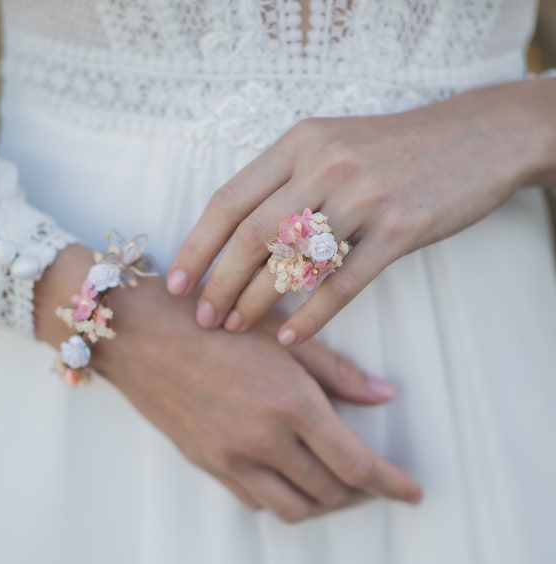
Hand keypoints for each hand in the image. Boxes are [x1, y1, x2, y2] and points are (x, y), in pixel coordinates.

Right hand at [36, 246, 421, 522]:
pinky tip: (292, 478)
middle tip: (377, 480)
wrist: (139, 333)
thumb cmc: (211, 320)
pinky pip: (256, 501)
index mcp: (290, 404)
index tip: (413, 493)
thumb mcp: (279, 335)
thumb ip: (337, 371)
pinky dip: (285, 499)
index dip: (391, 484)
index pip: (356, 465)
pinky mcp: (207, 464)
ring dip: (325, 504)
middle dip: (363, 493)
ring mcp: (230, 459)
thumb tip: (383, 396)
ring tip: (339, 486)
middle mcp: (262, 441)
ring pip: (293, 508)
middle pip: (329, 492)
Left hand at [167, 79, 555, 343]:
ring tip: (237, 327)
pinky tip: (290, 336)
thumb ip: (287, 179)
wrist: (475, 138)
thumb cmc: (394, 148)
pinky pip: (343, 282)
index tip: (177, 283)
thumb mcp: (332, 143)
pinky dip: (311, 314)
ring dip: (257, 300)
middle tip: (204, 318)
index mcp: (299, 143)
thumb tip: (240, 233)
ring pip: (292, 260)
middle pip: (252, 235)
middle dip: (219, 282)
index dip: (198, 246)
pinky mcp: (400, 229)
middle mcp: (324, 165)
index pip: (229, 199)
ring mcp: (363, 196)